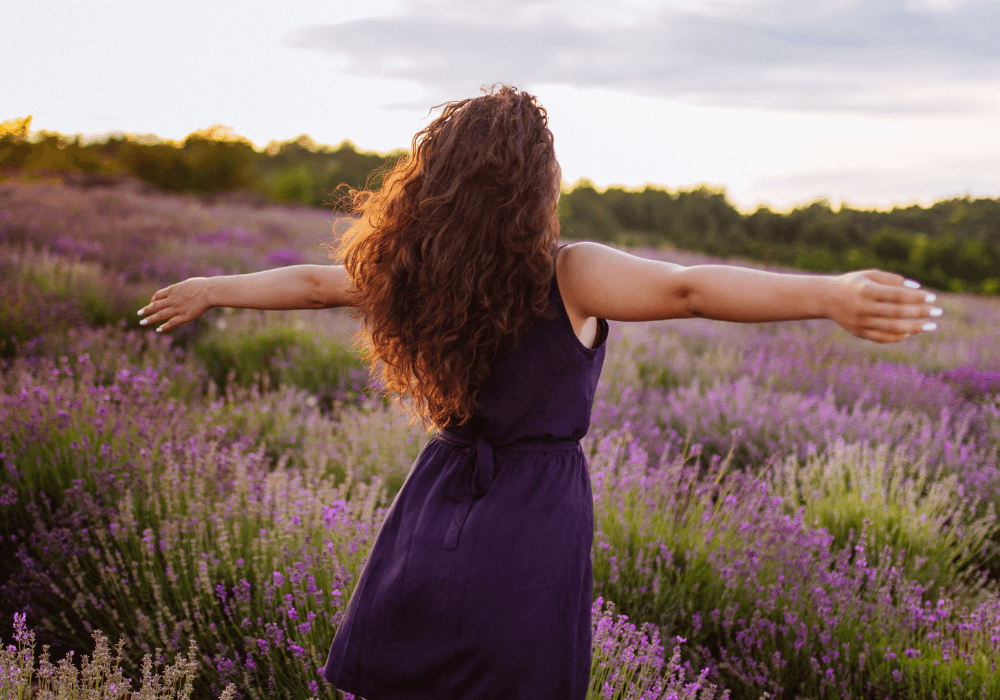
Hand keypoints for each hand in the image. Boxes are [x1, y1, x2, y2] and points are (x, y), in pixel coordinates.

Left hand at [138, 277, 213, 331]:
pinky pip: (172, 322)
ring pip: (160, 315)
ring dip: (150, 319)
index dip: (154, 299)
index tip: (151, 302)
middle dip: (146, 310)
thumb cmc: (204, 286)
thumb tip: (184, 290)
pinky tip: (158, 329)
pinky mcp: (184, 316)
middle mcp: (172, 300)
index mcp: (173, 290)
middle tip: (139, 313)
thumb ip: (184, 288)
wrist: (210, 292)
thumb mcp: (189, 283)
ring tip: (142, 322)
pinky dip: (164, 326)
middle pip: (156, 305)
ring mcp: (177, 309)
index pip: (159, 295)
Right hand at [825, 270, 940, 342]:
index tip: (932, 297)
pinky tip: (911, 332)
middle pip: (896, 312)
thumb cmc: (853, 283)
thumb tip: (917, 288)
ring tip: (930, 326)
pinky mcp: (858, 332)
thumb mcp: (870, 275)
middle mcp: (863, 307)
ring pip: (891, 327)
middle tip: (937, 312)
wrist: (825, 298)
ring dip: (914, 327)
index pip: (896, 295)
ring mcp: (860, 322)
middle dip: (919, 312)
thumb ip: (893, 279)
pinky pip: (882, 337)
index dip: (916, 297)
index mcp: (867, 290)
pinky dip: (898, 336)